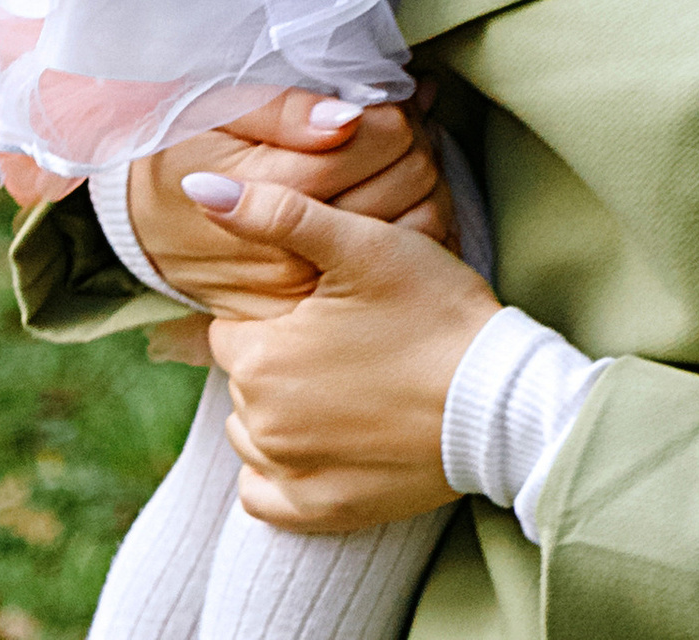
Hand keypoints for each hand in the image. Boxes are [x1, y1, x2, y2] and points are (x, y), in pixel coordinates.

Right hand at [127, 90, 454, 315]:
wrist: (144, 224)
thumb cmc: (180, 152)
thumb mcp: (215, 113)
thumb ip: (281, 112)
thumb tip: (346, 120)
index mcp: (274, 190)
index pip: (376, 140)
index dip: (395, 108)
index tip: (393, 95)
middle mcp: (295, 253)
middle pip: (403, 180)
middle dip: (415, 139)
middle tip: (405, 118)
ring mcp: (309, 292)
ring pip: (413, 223)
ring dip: (422, 181)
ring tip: (400, 156)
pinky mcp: (315, 314)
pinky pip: (394, 268)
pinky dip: (414, 227)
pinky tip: (399, 200)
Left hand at [194, 182, 498, 533]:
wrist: (500, 401)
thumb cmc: (434, 310)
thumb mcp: (360, 243)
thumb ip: (274, 212)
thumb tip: (198, 184)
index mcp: (260, 359)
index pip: (230, 326)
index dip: (272, 308)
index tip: (318, 303)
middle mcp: (262, 425)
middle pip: (244, 377)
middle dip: (278, 354)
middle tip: (340, 337)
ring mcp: (293, 476)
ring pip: (251, 432)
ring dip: (277, 409)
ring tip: (338, 382)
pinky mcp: (325, 512)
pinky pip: (265, 496)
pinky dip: (279, 471)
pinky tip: (319, 439)